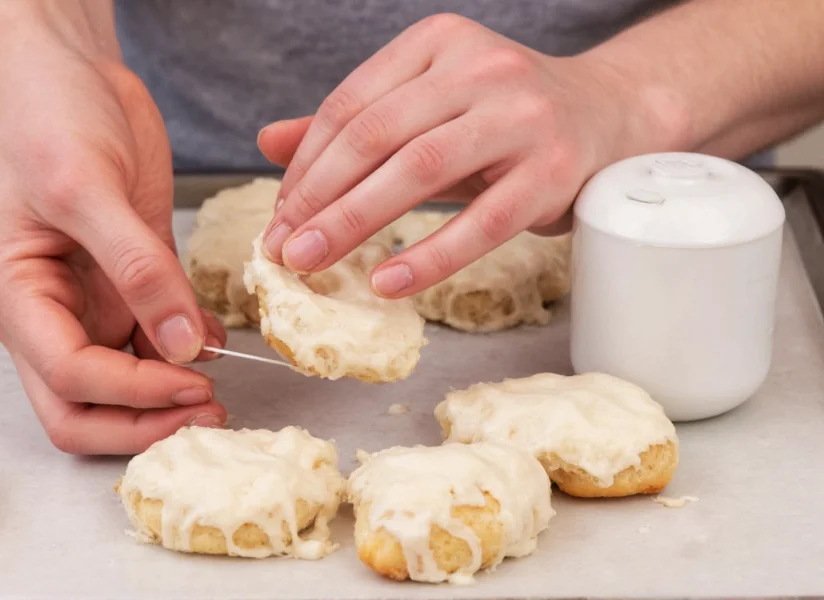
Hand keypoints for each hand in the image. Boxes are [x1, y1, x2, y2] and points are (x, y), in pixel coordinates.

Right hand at [0, 17, 225, 453]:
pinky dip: (184, 348)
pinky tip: (214, 342)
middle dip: (144, 421)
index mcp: (16, 293)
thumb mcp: (87, 187)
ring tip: (220, 393)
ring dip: (167, 395)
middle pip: (84, 405)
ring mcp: (89, 298)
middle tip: (208, 414)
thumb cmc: (46, 113)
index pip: (69, 377)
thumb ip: (137, 269)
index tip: (195, 387)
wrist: (64, 67)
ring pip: (121, 380)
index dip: (135, 392)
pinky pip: (154, 333)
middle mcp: (47, 309)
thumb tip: (183, 345)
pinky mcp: (129, 278)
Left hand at [258, 13, 667, 296]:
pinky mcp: (553, 172)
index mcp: (438, 43)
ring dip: (355, 222)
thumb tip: (269, 143)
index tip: (281, 213)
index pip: (352, 104)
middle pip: (377, 135)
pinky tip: (387, 281)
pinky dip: (429, 255)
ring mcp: (521, 118)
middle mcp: (479, 68)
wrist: (611, 114)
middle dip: (319, 198)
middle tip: (282, 248)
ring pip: (420, 170)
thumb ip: (353, 122)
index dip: (307, 164)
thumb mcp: (428, 106)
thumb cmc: (505, 117)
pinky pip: (482, 222)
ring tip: (312, 263)